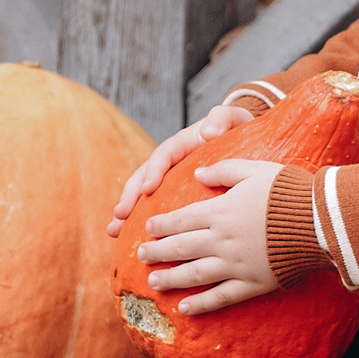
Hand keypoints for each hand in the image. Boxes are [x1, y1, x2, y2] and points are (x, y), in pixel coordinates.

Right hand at [110, 104, 256, 235]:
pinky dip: (143, 222)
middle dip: (131, 196)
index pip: (163, 155)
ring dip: (128, 212)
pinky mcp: (175, 195)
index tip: (148, 189)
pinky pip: (157, 208)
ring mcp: (171, 179)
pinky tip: (130, 239)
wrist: (244, 140)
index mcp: (183, 144)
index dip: (154, 171)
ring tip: (114, 231)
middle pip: (144, 177)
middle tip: (120, 215)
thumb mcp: (233, 118)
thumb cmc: (237, 129)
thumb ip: (222, 118)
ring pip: (144, 196)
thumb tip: (208, 132)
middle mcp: (171, 162)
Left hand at [135, 159, 283, 314]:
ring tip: (153, 283)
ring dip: (171, 279)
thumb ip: (224, 170)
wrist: (319, 222)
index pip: (181, 219)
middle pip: (181, 248)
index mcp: (220, 212)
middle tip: (141, 256)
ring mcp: (235, 265)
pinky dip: (200, 304)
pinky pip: (220, 297)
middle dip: (158, 252)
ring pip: (194, 275)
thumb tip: (198, 173)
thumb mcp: (255, 170)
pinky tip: (184, 308)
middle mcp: (222, 241)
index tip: (147, 228)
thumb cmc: (288, 191)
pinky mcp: (251, 284)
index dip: (162, 225)